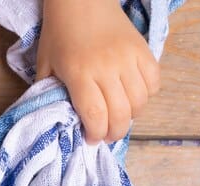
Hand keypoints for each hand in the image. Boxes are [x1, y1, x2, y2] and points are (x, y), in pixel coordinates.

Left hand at [37, 0, 160, 143]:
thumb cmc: (59, 33)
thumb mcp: (45, 65)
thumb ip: (49, 92)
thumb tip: (58, 117)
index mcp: (80, 74)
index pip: (96, 115)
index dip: (96, 134)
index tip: (91, 139)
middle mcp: (107, 68)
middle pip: (121, 113)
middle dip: (115, 132)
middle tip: (107, 135)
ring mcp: (128, 58)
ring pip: (141, 101)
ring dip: (132, 115)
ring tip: (120, 116)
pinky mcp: (143, 49)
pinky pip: (154, 81)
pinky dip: (148, 94)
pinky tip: (134, 96)